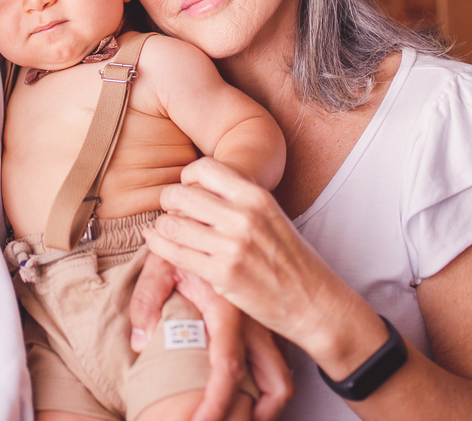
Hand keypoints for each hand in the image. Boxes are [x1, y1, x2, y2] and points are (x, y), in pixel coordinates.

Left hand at [130, 253, 291, 420]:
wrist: (218, 220)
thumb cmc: (185, 243)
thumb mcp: (162, 264)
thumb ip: (147, 298)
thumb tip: (141, 341)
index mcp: (228, 309)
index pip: (227, 366)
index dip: (216, 402)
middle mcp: (253, 323)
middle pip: (274, 384)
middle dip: (255, 416)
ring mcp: (264, 328)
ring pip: (281, 379)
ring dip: (266, 407)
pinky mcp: (264, 329)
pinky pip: (274, 368)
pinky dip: (265, 391)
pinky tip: (246, 404)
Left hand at [144, 158, 355, 352]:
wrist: (314, 302)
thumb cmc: (291, 259)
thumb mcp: (270, 216)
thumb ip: (238, 201)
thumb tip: (197, 189)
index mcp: (256, 196)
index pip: (204, 168)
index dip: (187, 177)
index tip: (187, 189)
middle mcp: (243, 217)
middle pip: (180, 195)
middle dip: (168, 201)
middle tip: (171, 211)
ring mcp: (231, 246)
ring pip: (171, 224)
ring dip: (162, 227)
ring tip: (166, 231)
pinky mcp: (221, 274)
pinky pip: (174, 254)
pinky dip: (158, 246)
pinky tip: (156, 243)